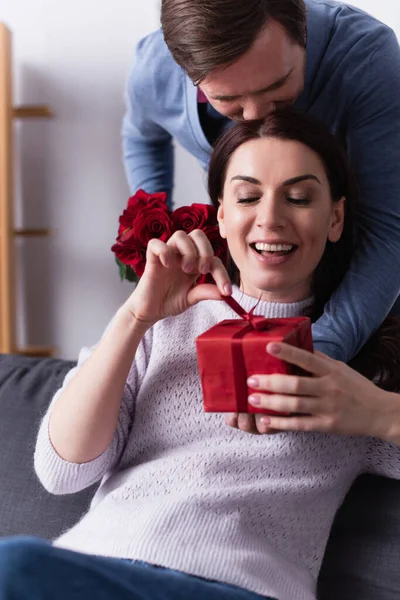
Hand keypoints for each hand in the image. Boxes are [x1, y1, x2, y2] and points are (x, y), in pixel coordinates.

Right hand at [125, 229, 230, 325]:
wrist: (149, 311)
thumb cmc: (169, 301)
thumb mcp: (191, 298)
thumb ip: (206, 292)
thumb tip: (225, 294)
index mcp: (195, 263)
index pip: (213, 258)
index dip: (222, 272)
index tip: (226, 290)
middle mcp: (182, 255)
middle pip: (198, 234)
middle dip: (205, 250)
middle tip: (202, 270)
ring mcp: (167, 255)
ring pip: (180, 235)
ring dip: (188, 251)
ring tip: (186, 269)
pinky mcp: (151, 259)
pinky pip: (155, 243)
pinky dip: (164, 251)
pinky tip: (167, 265)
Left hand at [227, 342, 399, 441]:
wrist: (380, 413)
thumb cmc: (356, 387)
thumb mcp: (340, 368)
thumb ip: (319, 360)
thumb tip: (295, 346)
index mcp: (331, 371)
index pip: (307, 359)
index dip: (288, 353)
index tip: (269, 347)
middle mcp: (329, 388)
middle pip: (296, 384)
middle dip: (271, 382)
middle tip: (251, 379)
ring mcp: (328, 408)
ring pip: (295, 405)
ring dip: (271, 402)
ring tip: (252, 399)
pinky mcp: (327, 425)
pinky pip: (300, 424)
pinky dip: (282, 423)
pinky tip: (266, 421)